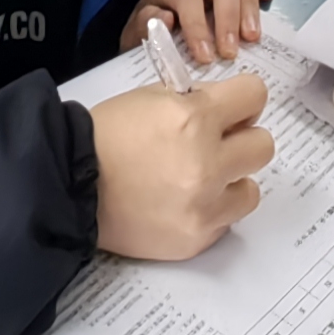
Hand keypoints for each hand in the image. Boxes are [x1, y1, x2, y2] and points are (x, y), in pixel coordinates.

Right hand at [91, 70, 274, 261]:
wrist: (70, 186)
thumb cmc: (106, 136)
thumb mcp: (151, 98)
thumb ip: (196, 101)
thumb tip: (228, 109)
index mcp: (194, 118)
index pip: (255, 96)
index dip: (243, 99)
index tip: (233, 108)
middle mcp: (207, 163)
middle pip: (263, 146)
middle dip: (242, 140)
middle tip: (218, 144)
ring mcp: (203, 206)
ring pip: (251, 190)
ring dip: (230, 181)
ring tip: (201, 180)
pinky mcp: (195, 238)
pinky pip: (225, 221)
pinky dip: (210, 210)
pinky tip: (182, 203)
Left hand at [134, 0, 275, 68]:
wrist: (157, 31)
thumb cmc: (151, 34)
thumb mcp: (137, 35)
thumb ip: (145, 25)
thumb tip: (166, 17)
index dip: (197, 26)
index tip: (206, 57)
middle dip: (228, 16)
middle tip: (231, 52)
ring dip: (249, 6)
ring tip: (252, 37)